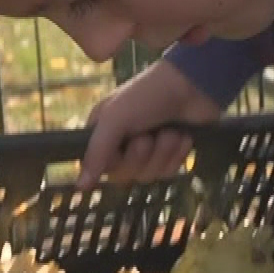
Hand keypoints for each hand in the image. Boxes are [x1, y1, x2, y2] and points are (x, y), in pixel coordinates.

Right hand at [77, 60, 225, 190]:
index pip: (100, 166)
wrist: (193, 85)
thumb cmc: (148, 95)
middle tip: (149, 136)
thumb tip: (80, 186)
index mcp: (103, 131)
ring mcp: (148, 150)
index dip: (116, 161)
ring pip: (149, 175)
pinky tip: (182, 137)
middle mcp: (122, 143)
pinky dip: (177, 155)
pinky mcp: (171, 154)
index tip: (125, 145)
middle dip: (142, 156)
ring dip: (162, 153)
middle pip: (126, 175)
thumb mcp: (115, 118)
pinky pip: (168, 172)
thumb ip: (96, 152)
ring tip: (170, 132)